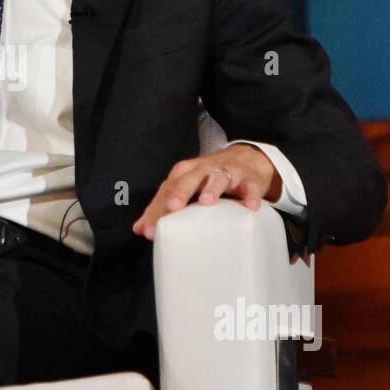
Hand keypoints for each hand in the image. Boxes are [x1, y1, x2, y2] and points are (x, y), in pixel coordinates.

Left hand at [131, 145, 282, 239]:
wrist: (245, 160)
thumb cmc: (208, 179)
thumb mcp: (185, 190)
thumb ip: (162, 208)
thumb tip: (139, 229)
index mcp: (184, 175)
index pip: (166, 190)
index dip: (155, 209)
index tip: (148, 230)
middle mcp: (203, 170)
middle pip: (188, 179)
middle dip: (180, 192)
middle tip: (173, 207)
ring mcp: (226, 173)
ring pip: (218, 178)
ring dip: (212, 188)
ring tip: (207, 202)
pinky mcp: (248, 179)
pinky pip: (250, 187)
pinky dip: (250, 195)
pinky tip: (250, 207)